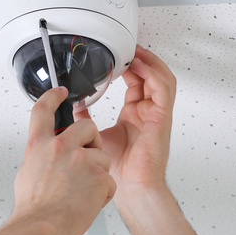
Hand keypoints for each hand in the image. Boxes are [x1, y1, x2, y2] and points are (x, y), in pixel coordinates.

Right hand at [11, 86, 116, 234]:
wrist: (43, 228)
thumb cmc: (34, 209)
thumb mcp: (27, 174)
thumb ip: (39, 158)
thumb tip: (43, 157)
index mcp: (39, 145)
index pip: (44, 110)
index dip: (53, 97)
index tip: (60, 92)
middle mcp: (60, 147)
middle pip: (87, 127)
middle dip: (92, 140)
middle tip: (87, 158)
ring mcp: (82, 160)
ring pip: (102, 156)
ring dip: (98, 172)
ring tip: (83, 191)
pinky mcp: (99, 176)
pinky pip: (108, 179)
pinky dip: (102, 193)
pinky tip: (89, 201)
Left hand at [74, 45, 176, 196]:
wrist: (130, 188)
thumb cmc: (119, 171)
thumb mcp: (95, 136)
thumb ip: (85, 119)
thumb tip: (72, 106)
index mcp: (134, 116)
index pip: (135, 83)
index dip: (128, 67)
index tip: (117, 55)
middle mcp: (147, 113)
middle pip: (149, 77)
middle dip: (139, 59)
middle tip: (126, 46)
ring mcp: (156, 115)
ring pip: (160, 78)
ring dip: (149, 62)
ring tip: (135, 51)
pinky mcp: (161, 118)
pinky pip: (163, 89)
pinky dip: (153, 73)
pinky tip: (141, 65)